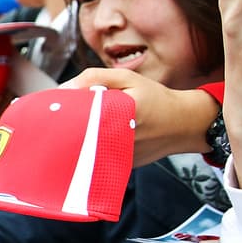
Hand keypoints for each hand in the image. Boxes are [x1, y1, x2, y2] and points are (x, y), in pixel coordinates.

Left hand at [60, 68, 217, 165]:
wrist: (184, 125)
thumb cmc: (156, 99)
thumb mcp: (128, 78)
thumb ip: (94, 78)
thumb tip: (65, 87)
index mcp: (114, 115)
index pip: (74, 115)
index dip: (63, 110)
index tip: (57, 105)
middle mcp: (114, 139)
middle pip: (74, 133)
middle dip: (67, 124)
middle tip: (67, 115)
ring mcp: (116, 155)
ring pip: (83, 146)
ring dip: (79, 135)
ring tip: (85, 124)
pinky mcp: (118, 165)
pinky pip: (96, 155)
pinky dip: (92, 146)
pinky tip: (98, 136)